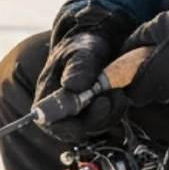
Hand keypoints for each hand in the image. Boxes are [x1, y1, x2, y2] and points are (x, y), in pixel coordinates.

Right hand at [33, 3, 132, 139]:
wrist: (99, 39)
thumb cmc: (84, 43)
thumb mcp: (81, 50)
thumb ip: (78, 67)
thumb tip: (72, 87)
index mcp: (47, 95)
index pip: (51, 123)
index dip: (71, 125)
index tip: (98, 106)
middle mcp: (61, 109)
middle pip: (76, 130)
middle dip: (99, 117)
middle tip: (115, 96)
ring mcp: (79, 113)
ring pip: (94, 127)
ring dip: (110, 113)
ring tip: (119, 92)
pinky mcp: (94, 113)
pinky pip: (105, 120)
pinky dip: (115, 110)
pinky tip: (120, 94)